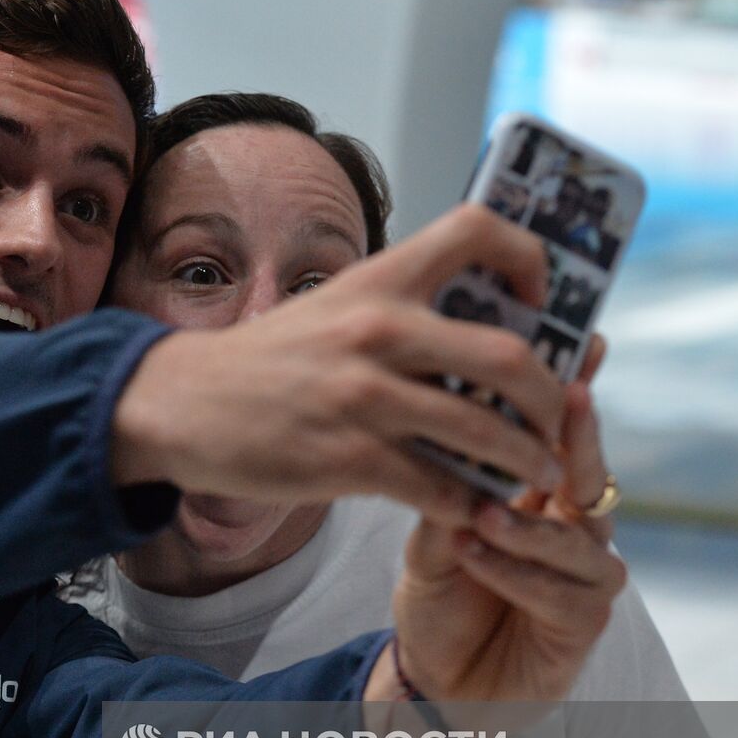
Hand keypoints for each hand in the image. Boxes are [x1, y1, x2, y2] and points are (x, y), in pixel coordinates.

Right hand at [111, 205, 566, 527]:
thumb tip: (485, 330)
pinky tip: (472, 507)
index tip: (540, 299)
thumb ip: (399, 310)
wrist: (180, 403)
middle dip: (550, 400)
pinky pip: (438, 488)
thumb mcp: (330, 309)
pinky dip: (468, 504)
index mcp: (378, 281)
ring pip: (486, 433)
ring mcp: (363, 398)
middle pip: (510, 357)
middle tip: (557, 424)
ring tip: (537, 476)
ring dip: (526, 462)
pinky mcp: (347, 460)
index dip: (531, 259)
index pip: (480, 230)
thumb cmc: (265, 360)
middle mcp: (377, 330)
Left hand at [377, 337, 625, 705]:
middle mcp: (573, 527)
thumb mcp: (430, 533)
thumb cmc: (439, 594)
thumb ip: (447, 488)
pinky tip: (477, 555)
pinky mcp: (582, 625)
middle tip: (568, 398)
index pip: (560, 435)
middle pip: (590, 472)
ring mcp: (585, 575)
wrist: (432, 679)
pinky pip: (564, 593)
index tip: (580, 341)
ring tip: (484, 511)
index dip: (572, 388)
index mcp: (541, 492)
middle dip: (579, 435)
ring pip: (579, 537)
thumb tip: (449, 422)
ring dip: (530, 523)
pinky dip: (518, 573)